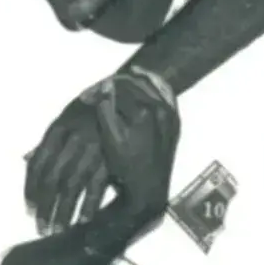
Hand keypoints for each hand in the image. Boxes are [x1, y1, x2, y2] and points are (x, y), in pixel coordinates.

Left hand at [25, 79, 161, 232]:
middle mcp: (72, 139)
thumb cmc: (92, 107)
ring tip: (57, 229)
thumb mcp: (66, 116)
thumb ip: (50, 140)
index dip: (31, 189)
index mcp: (58, 128)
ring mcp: (92, 149)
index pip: (38, 164)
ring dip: (63, 211)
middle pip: (52, 179)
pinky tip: (83, 220)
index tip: (29, 207)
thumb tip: (28, 160)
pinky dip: (89, 205)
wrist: (126, 91)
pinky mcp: (112, 157)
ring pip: (72, 186)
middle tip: (40, 227)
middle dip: (45, 206)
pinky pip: (97, 185)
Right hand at [96, 75, 180, 215]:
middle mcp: (160, 109)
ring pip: (153, 86)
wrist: (148, 189)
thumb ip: (106, 110)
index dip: (100, 90)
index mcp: (143, 112)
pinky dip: (158, 84)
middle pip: (135, 85)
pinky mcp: (175, 120)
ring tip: (124, 75)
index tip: (87, 92)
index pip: (118, 90)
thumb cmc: (125, 167)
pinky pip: (168, 95)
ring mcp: (170, 114)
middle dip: (116, 82)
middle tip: (102, 84)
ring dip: (137, 79)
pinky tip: (148, 79)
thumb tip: (104, 85)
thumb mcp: (110, 139)